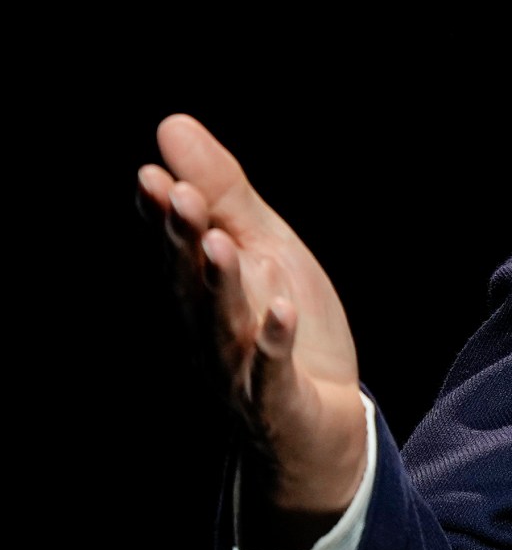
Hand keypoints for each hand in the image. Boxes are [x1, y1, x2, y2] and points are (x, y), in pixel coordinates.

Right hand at [141, 114, 367, 544]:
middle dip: (182, 240)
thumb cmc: (285, 328)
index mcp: (204, 290)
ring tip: (218, 241)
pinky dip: (276, 342)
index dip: (163, 216)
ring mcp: (241, 368)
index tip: (151, 176)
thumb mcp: (263, 248)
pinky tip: (283, 310)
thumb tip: (171, 126)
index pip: (177, 248)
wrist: (321, 422)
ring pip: (225, 323)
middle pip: (192, 281)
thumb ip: (221, 194)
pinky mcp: (278, 400)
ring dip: (220, 284)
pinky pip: (274, 371)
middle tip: (174, 194)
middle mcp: (211, 328)